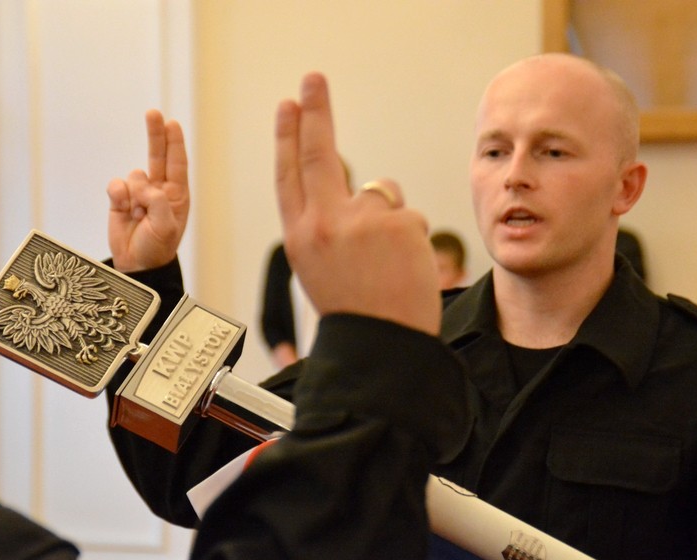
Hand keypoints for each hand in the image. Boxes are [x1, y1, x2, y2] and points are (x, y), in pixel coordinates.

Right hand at [106, 109, 189, 271]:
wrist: (135, 265)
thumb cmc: (157, 247)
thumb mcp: (166, 227)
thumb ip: (159, 203)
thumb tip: (145, 185)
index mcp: (176, 195)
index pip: (177, 163)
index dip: (174, 143)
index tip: (173, 123)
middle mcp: (159, 190)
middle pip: (157, 155)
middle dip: (155, 134)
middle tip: (153, 113)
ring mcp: (139, 193)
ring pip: (133, 175)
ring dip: (134, 192)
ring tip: (138, 213)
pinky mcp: (120, 199)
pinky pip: (116, 185)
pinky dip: (118, 195)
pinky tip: (123, 209)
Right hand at [275, 73, 440, 335]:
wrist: (385, 343)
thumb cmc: (356, 307)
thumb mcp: (321, 266)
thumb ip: (327, 221)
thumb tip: (350, 180)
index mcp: (300, 236)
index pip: (289, 174)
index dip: (287, 137)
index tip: (288, 106)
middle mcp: (324, 223)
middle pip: (319, 152)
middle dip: (315, 110)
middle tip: (313, 79)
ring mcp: (361, 220)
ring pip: (379, 191)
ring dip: (386, 216)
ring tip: (385, 262)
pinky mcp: (399, 222)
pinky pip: (407, 214)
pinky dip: (409, 237)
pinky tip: (404, 266)